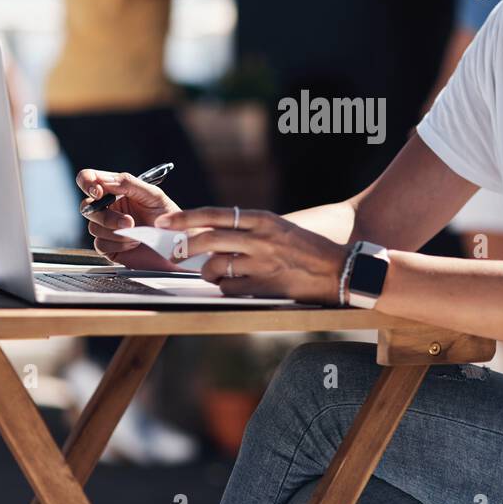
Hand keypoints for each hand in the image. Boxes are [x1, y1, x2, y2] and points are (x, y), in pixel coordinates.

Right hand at [76, 169, 181, 269]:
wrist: (177, 244)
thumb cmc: (168, 216)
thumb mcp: (153, 195)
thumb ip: (128, 183)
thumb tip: (104, 181)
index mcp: (116, 190)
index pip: (89, 179)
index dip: (87, 182)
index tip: (98, 192)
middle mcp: (109, 207)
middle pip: (86, 206)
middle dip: (106, 216)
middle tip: (128, 222)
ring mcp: (107, 228)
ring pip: (94, 227)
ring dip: (117, 232)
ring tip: (138, 233)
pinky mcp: (109, 247)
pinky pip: (100, 244)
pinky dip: (118, 244)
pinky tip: (133, 244)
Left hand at [154, 207, 350, 303]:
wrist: (337, 269)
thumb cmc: (306, 248)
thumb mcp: (278, 228)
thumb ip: (248, 229)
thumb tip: (213, 234)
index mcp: (262, 219)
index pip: (214, 215)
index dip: (185, 218)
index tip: (165, 221)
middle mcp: (258, 239)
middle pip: (207, 241)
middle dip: (184, 248)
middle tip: (175, 253)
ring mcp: (260, 263)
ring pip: (215, 267)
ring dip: (209, 272)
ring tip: (217, 272)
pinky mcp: (263, 286)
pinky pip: (228, 288)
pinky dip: (226, 288)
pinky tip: (236, 285)